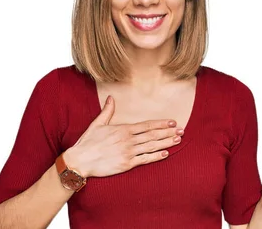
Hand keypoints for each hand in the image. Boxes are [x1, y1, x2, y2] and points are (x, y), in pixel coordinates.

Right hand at [64, 96, 183, 176]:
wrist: (80, 160)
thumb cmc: (87, 142)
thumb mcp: (97, 123)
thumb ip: (107, 111)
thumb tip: (110, 97)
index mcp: (123, 129)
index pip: (147, 125)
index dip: (161, 124)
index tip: (172, 122)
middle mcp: (128, 140)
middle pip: (152, 135)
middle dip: (168, 132)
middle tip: (182, 130)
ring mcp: (128, 152)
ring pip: (151, 146)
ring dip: (166, 143)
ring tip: (177, 140)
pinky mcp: (126, 164)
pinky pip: (145, 160)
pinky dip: (156, 156)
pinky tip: (166, 154)